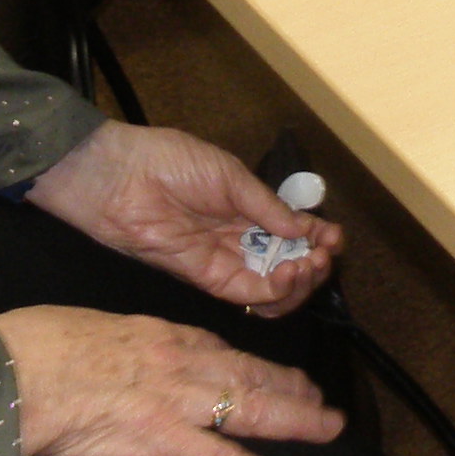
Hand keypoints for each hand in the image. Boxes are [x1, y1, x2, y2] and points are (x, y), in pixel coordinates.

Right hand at [0, 304, 339, 455]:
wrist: (14, 369)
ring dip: (295, 421)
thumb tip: (122, 361)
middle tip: (323, 402)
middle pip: (247, 373)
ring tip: (329, 430)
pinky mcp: (158, 436)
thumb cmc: (35, 346)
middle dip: (290, 387)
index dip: (255, 364)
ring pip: (248, 408)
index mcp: (156, 334)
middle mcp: (177, 360)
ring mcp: (173, 399)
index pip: (220, 350)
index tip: (279, 373)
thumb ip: (119, 347)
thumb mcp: (87, 329)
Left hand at [25, 122, 340, 316]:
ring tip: (309, 266)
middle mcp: (238, 237)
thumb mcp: (229, 175)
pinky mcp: (206, 280)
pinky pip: (248, 294)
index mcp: (246, 206)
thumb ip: (266, 205)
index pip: (291, 230)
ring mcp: (223, 260)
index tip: (335, 237)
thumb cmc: (169, 161)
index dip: (317, 237)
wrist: (119, 178)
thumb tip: (305, 229)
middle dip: (313, 263)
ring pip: (273, 285)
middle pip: (287, 263)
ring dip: (299, 281)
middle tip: (324, 255)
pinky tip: (287, 273)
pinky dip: (275, 290)